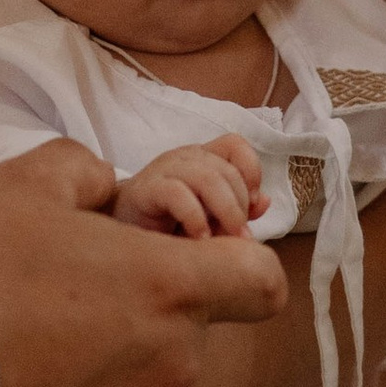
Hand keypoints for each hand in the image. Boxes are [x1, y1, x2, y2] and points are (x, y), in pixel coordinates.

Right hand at [0, 141, 284, 386]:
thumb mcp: (20, 185)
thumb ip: (83, 171)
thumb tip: (104, 185)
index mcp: (169, 288)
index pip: (262, 282)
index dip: (236, 268)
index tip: (192, 263)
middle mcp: (173, 366)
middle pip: (186, 333)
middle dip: (139, 316)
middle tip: (62, 303)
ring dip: (107, 373)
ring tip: (31, 358)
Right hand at [112, 137, 264, 238]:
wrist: (120, 229)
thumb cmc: (168, 222)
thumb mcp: (210, 218)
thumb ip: (239, 210)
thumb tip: (264, 202)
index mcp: (204, 158)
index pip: (235, 145)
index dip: (251, 171)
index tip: (252, 205)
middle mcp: (185, 158)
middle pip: (226, 169)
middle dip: (239, 206)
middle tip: (239, 239)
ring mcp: (164, 170)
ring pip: (207, 178)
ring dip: (224, 212)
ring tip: (224, 240)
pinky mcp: (145, 189)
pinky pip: (177, 193)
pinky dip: (195, 217)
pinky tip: (198, 239)